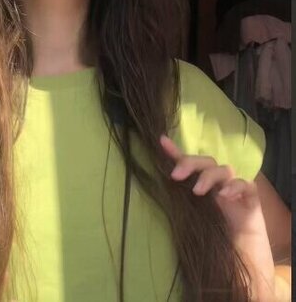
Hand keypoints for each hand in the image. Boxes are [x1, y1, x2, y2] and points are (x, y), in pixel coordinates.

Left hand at [160, 134, 276, 300]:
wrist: (240, 262)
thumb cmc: (213, 237)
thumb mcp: (191, 218)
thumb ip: (178, 200)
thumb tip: (154, 187)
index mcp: (201, 185)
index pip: (189, 163)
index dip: (175, 152)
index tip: (161, 142)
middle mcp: (217, 183)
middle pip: (206, 161)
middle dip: (190, 163)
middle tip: (176, 176)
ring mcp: (234, 190)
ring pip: (224, 169)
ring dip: (209, 176)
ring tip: (198, 191)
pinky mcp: (251, 200)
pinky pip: (246, 186)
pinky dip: (235, 187)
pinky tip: (225, 196)